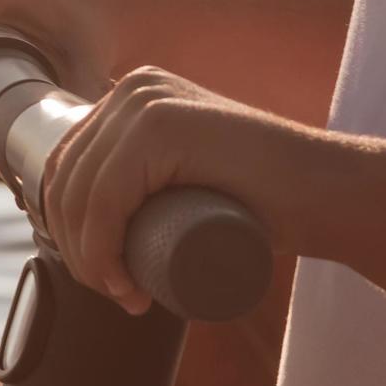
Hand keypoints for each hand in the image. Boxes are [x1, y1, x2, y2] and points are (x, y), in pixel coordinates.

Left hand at [38, 66, 322, 311]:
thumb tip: (96, 212)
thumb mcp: (187, 172)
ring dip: (89, 262)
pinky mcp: (165, 125)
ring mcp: (147, 101)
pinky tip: (124, 283)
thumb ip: (153, 171)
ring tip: (128, 296)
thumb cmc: (259, 196)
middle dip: (77, 253)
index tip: (105, 279)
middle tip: (121, 296)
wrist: (319, 189)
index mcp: (129, 96)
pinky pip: (106, 197)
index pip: (66, 168)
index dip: (67, 231)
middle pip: (67, 182)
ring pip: (82, 196)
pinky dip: (102, 250)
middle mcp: (131, 89)